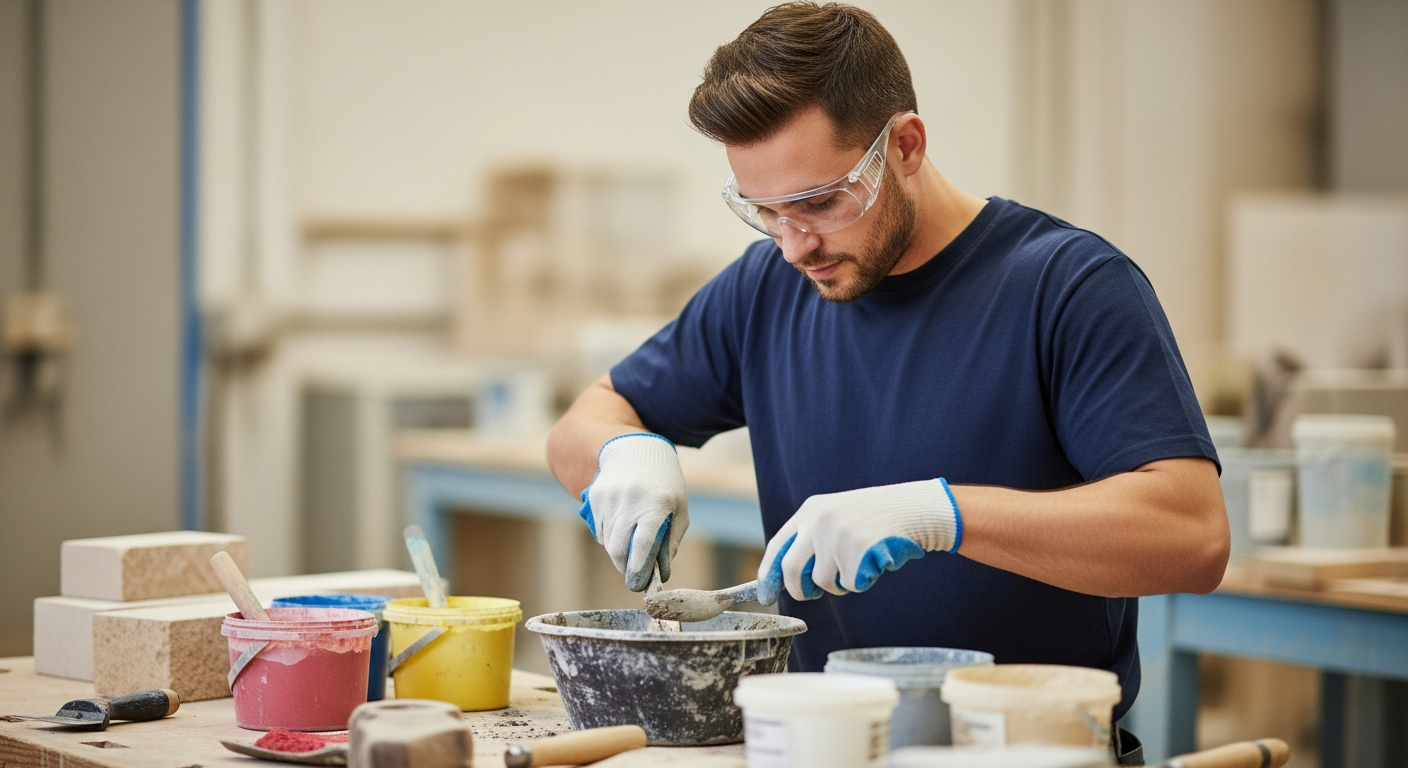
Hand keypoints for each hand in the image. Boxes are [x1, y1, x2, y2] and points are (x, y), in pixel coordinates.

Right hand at [578, 433, 689, 591]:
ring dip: (620, 550)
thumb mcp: (678, 509)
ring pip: (608, 542)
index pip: (642, 545)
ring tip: (633, 538)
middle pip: (619, 548)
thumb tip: (660, 573)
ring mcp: (609, 498)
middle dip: (625, 567)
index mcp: (655, 504)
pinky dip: (611, 535)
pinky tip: (622, 521)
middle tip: (635, 575)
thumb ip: (671, 541)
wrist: (636, 450)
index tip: (639, 585)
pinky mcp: (595, 497)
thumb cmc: (665, 485)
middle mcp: (629, 500)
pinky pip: (601, 530)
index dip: (639, 569)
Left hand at [756, 479, 960, 604]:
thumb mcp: (837, 516)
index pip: (777, 546)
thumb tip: (787, 578)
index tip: (766, 594)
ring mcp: (835, 537)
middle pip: (791, 571)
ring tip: (860, 562)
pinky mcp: (855, 554)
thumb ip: (812, 539)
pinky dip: (862, 581)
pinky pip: (849, 585)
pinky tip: (874, 562)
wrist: (915, 509)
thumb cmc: (877, 517)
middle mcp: (818, 522)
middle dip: (800, 590)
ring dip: (840, 583)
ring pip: (823, 582)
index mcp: (810, 510)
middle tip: (812, 595)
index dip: (768, 574)